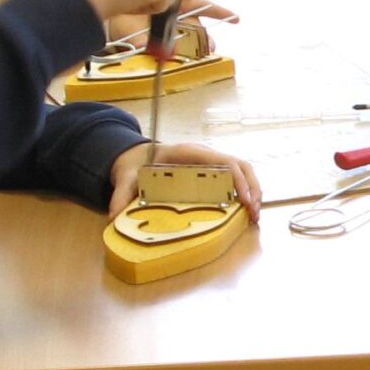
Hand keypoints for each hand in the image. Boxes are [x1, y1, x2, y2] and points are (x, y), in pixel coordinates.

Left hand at [108, 139, 263, 220]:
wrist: (137, 156)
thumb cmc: (138, 164)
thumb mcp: (127, 177)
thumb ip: (121, 194)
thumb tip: (115, 215)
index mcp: (190, 153)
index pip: (224, 162)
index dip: (238, 181)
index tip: (244, 201)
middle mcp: (206, 155)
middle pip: (241, 166)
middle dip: (253, 189)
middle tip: (254, 214)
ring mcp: (212, 162)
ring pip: (243, 172)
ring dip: (253, 192)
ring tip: (254, 215)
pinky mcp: (213, 172)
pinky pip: (236, 179)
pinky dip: (246, 193)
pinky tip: (245, 211)